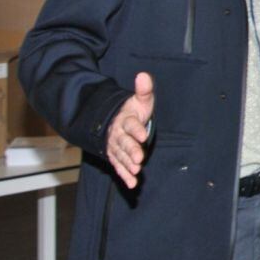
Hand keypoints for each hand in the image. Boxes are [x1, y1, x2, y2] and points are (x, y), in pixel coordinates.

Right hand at [106, 72, 154, 188]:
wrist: (116, 121)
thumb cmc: (133, 111)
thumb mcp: (140, 100)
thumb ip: (143, 90)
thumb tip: (143, 75)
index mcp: (125, 119)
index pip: (130, 124)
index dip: (136, 129)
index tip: (143, 135)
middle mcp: (118, 134)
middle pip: (124, 142)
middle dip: (131, 150)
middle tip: (139, 158)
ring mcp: (116, 146)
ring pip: (121, 156)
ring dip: (128, 164)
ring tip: (136, 171)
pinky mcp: (116, 156)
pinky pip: (119, 166)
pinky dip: (125, 175)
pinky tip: (132, 183)